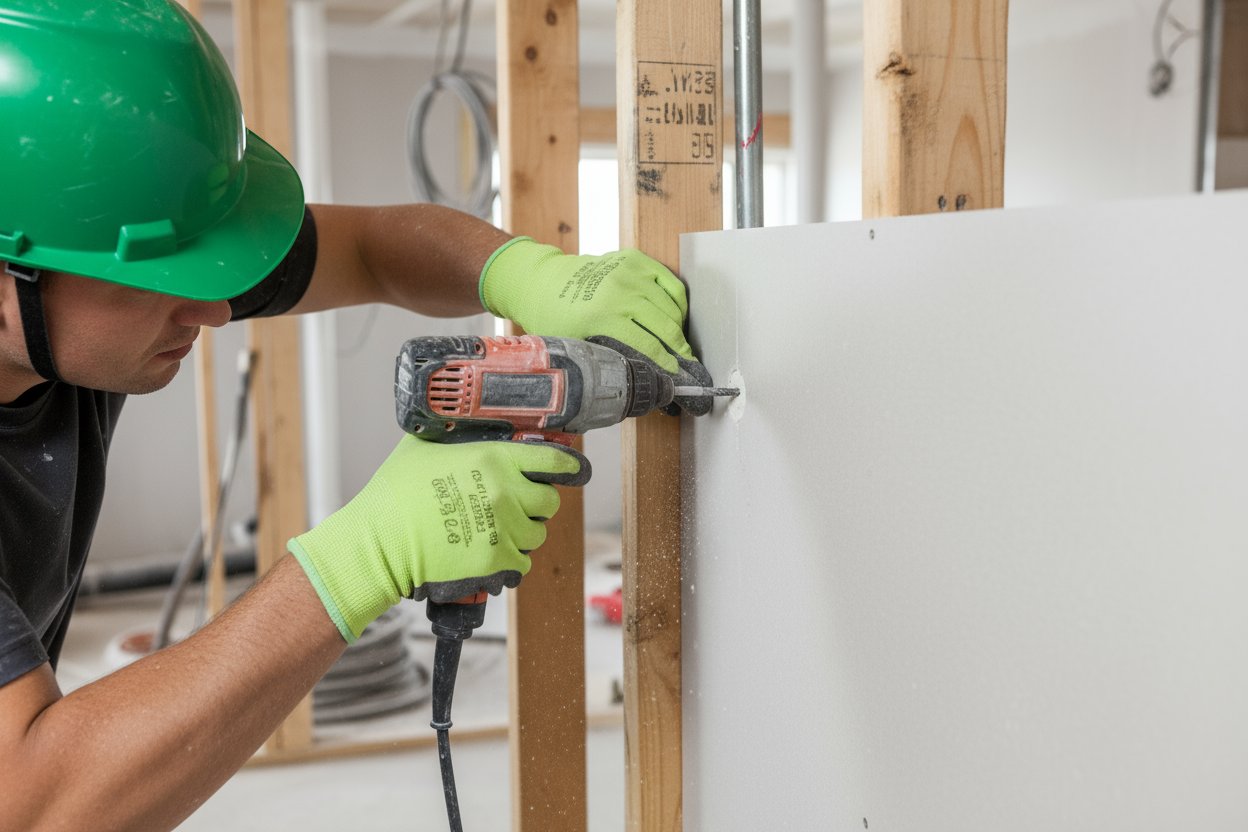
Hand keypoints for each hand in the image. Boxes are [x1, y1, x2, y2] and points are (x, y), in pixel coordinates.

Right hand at [288, 436, 585, 641]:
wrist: (379, 544)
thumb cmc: (394, 495)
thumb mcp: (423, 448)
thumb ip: (454, 437)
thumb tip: (465, 426)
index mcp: (494, 460)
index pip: (551, 460)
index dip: (567, 465)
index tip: (573, 469)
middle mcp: (506, 492)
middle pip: (549, 501)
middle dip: (535, 504)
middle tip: (514, 506)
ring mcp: (504, 529)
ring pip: (537, 533)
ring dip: (523, 533)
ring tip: (496, 531)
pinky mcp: (497, 561)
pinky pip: (523, 563)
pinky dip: (511, 561)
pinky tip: (490, 554)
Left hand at [479, 238, 694, 373]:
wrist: (542, 281)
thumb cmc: (555, 315)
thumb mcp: (575, 344)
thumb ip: (605, 359)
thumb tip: (637, 378)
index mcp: (603, 316)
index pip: (648, 345)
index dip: (667, 363)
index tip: (677, 374)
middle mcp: (620, 291)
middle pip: (666, 326)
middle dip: (680, 349)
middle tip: (687, 362)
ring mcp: (630, 272)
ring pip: (672, 305)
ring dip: (680, 327)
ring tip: (680, 343)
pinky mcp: (635, 259)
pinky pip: (670, 282)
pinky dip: (678, 301)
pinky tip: (676, 316)